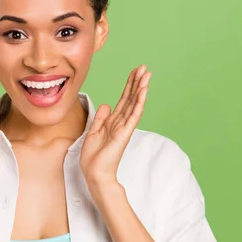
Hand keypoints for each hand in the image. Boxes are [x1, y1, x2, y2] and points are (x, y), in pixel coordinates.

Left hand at [80, 65, 150, 184]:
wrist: (95, 173)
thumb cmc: (94, 157)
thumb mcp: (93, 132)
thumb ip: (100, 118)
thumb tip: (106, 104)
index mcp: (113, 121)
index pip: (123, 99)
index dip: (129, 85)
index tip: (135, 72)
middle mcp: (121, 122)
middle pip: (131, 98)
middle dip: (137, 82)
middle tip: (144, 67)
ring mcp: (124, 127)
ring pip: (134, 103)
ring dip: (141, 88)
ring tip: (147, 75)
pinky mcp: (124, 133)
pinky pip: (133, 115)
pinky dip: (138, 102)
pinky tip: (143, 92)